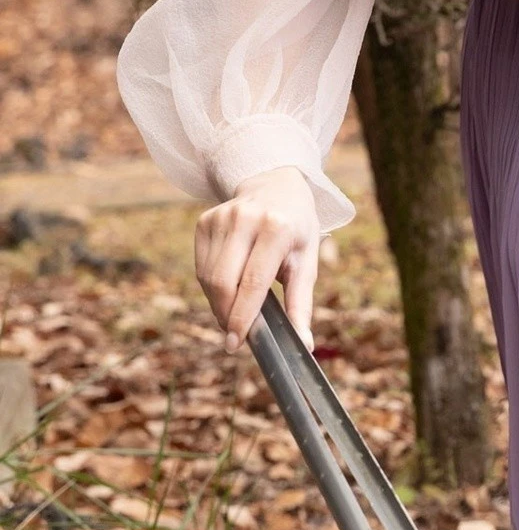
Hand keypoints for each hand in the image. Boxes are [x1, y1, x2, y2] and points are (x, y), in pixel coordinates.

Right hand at [195, 167, 319, 353]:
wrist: (276, 185)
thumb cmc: (296, 228)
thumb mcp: (307, 260)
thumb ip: (301, 303)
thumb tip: (303, 343)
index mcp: (276, 228)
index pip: (253, 282)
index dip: (242, 316)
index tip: (236, 343)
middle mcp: (245, 219)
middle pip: (223, 282)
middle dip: (226, 314)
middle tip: (235, 334)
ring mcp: (220, 217)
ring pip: (208, 277)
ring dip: (218, 303)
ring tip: (235, 311)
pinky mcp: (204, 221)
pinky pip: (201, 266)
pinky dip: (211, 286)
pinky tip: (228, 288)